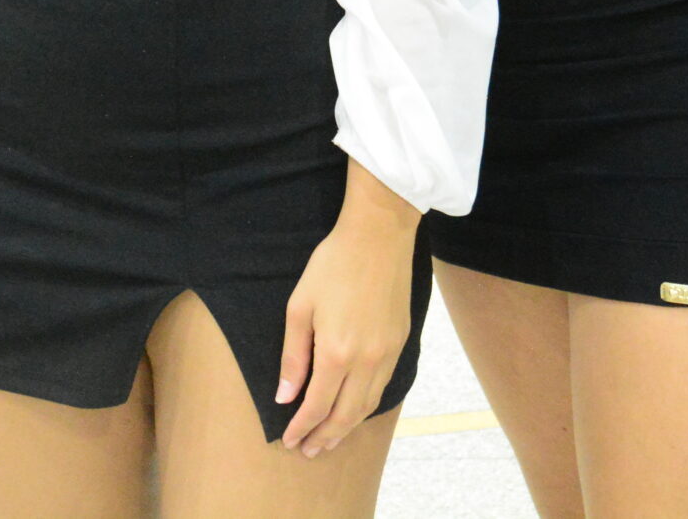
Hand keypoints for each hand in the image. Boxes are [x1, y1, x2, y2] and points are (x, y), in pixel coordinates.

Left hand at [277, 166, 417, 456]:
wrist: (378, 236)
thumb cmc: (332, 264)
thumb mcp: (300, 306)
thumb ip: (293, 356)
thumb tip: (286, 396)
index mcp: (337, 352)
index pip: (317, 406)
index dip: (301, 427)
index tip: (289, 440)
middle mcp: (366, 361)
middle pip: (346, 415)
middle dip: (325, 437)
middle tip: (308, 451)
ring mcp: (388, 354)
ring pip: (368, 405)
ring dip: (347, 427)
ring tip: (329, 438)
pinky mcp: (401, 342)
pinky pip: (383, 386)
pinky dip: (366, 405)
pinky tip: (355, 408)